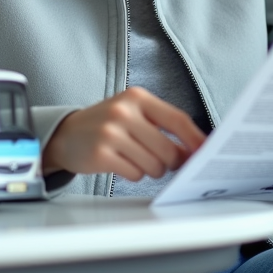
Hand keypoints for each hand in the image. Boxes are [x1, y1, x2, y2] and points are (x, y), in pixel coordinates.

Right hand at [42, 87, 206, 180]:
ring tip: (135, 159)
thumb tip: (193, 150)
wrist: (66, 134)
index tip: (206, 153)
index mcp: (137, 97)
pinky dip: (133, 174)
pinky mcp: (100, 154)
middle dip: (170, 162)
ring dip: (151, 169)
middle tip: (161, 161)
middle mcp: (124, 112)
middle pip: (169, 150)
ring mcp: (111, 133)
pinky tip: (121, 163)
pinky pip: (135, 175)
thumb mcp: (133, 113)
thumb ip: (162, 126)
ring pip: (154, 166)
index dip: (196, 140)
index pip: (178, 119)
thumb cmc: (107, 125)